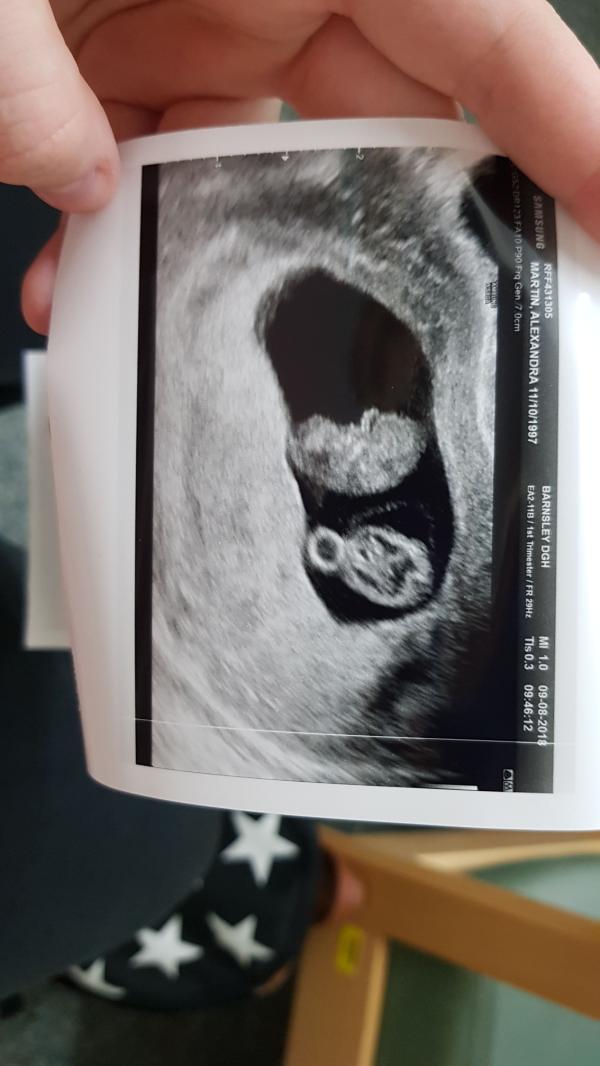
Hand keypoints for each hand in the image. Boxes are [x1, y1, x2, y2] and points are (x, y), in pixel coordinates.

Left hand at [1, 0, 598, 331]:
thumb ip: (21, 68)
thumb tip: (78, 181)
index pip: (480, 26)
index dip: (567, 125)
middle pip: (380, 118)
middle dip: (365, 238)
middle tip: (385, 342)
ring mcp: (203, 9)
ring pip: (260, 162)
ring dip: (206, 254)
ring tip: (152, 323)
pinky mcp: (136, 45)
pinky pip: (164, 154)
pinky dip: (122, 227)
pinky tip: (75, 276)